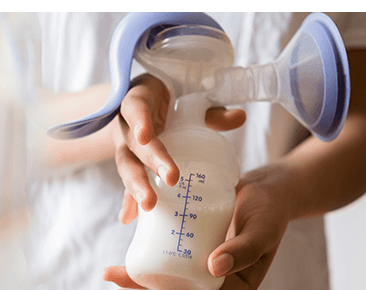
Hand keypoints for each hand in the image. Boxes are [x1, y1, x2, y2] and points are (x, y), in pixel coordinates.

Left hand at [103, 164, 291, 289]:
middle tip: (112, 274)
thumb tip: (214, 268)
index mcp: (232, 288)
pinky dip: (150, 253)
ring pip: (168, 275)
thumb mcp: (261, 231)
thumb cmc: (270, 212)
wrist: (269, 189)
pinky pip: (170, 252)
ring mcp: (202, 261)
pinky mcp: (194, 242)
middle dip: (141, 289)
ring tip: (111, 270)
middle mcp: (213, 278)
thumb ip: (244, 249)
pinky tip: (129, 246)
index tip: (137, 288)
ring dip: (139, 277)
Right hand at [113, 73, 245, 224]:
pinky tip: (128, 218)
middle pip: (133, 144)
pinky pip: (126, 184)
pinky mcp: (130, 167)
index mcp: (139, 103)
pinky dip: (128, 201)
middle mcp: (126, 127)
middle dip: (151, 161)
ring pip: (127, 166)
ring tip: (148, 204)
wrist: (146, 108)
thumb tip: (239, 117)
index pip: (135, 108)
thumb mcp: (188, 105)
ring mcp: (126, 148)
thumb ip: (211, 113)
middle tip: (171, 178)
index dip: (139, 121)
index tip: (145, 137)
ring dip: (136, 186)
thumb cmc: (170, 106)